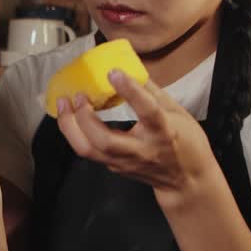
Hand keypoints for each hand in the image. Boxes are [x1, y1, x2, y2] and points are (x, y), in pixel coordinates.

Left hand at [55, 69, 215, 200]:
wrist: (187, 181)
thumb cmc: (186, 144)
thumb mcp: (178, 113)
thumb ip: (153, 92)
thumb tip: (132, 68)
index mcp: (163, 132)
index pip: (147, 111)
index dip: (130, 91)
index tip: (114, 73)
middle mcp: (141, 150)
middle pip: (104, 141)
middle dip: (85, 117)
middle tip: (78, 95)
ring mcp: (125, 162)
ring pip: (89, 150)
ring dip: (70, 127)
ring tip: (64, 104)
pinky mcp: (114, 167)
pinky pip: (89, 151)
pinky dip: (75, 133)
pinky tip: (71, 117)